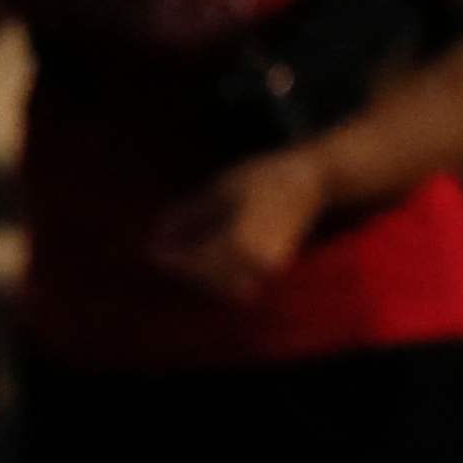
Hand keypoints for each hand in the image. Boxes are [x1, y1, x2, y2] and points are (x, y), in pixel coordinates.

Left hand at [149, 146, 336, 297]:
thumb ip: (189, 214)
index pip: (195, 260)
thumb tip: (157, 235)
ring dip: (201, 275)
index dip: (170, 257)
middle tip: (162, 254)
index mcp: (238, 242)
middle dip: (184, 268)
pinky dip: (220, 274)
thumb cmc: (266, 177)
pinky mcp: (272, 271)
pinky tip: (208, 260)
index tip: (149, 251)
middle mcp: (253, 264)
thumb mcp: (220, 188)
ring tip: (184, 257)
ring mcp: (266, 271)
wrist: (313, 180)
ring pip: (223, 284)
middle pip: (207, 278)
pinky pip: (239, 280)